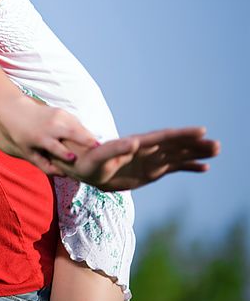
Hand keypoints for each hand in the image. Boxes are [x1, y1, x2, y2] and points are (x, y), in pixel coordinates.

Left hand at [0, 96, 97, 169]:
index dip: (63, 153)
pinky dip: (84, 130)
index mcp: (41, 138)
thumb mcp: (28, 152)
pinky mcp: (62, 111)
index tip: (74, 158)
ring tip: (99, 147)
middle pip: (70, 133)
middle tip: (99, 150)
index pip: (54, 146)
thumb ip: (44, 165)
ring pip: (77, 127)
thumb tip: (63, 175)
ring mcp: (57, 117)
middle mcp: (50, 126)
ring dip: (88, 136)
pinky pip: (77, 122)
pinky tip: (90, 139)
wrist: (17, 110)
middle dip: (85, 140)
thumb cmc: (23, 136)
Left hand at [51, 126, 219, 191]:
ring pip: (178, 154)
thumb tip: (133, 141)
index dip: (181, 134)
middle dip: (195, 144)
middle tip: (217, 145)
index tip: (200, 131)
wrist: (83, 169)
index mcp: (136, 145)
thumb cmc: (88, 162)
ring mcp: (150, 159)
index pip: (162, 137)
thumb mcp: (98, 157)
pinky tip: (203, 167)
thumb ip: (115, 149)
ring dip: (196, 153)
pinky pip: (173, 167)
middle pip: (175, 145)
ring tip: (216, 151)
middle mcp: (146, 150)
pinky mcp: (150, 170)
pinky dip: (188, 166)